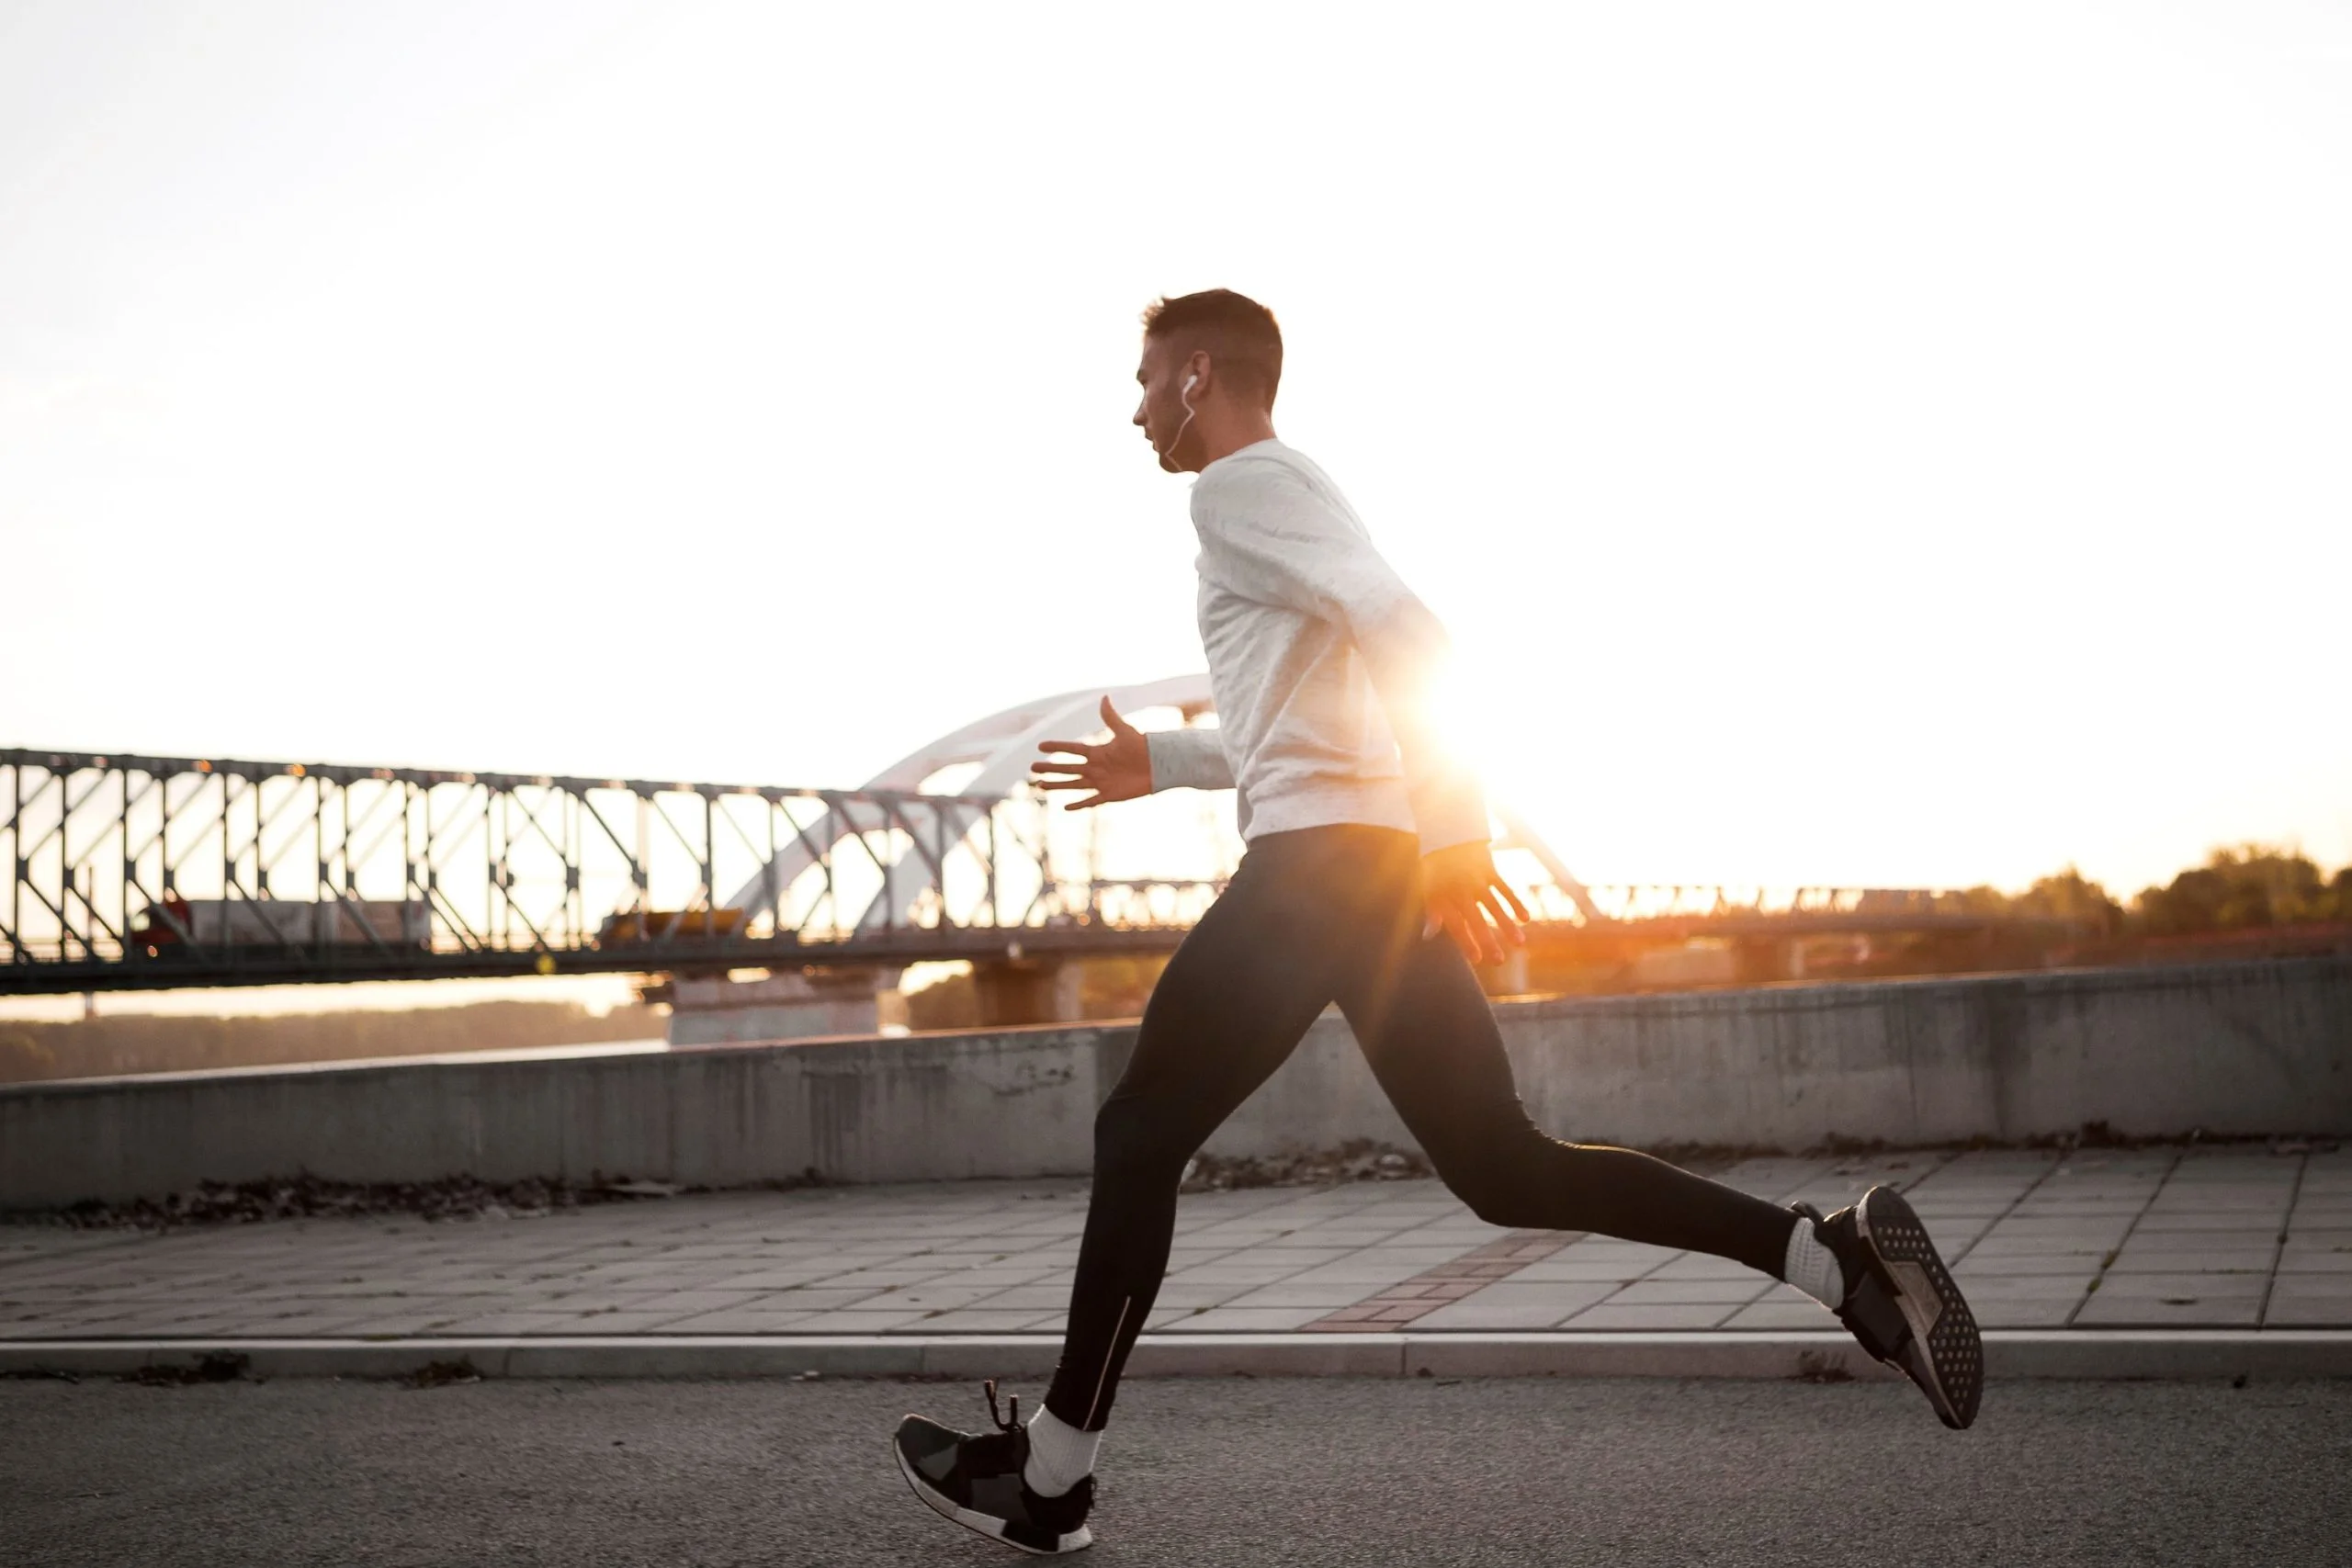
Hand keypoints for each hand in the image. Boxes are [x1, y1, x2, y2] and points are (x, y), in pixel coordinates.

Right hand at [1031, 697, 1152, 809]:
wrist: (1159, 765)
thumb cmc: (1143, 747)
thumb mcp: (1125, 731)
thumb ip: (1111, 717)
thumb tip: (1104, 697)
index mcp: (1097, 752)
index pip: (1072, 749)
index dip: (1057, 747)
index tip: (1040, 746)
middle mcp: (1095, 767)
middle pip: (1067, 768)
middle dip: (1050, 768)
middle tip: (1032, 768)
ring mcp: (1101, 782)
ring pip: (1074, 784)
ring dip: (1057, 785)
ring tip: (1040, 786)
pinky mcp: (1109, 795)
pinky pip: (1090, 801)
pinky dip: (1079, 804)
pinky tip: (1065, 806)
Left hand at [1420, 841, 1529, 966]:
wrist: (1446, 832)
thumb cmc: (1435, 865)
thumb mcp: (1427, 887)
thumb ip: (1431, 912)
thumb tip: (1427, 937)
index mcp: (1445, 896)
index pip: (1456, 924)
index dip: (1466, 942)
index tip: (1477, 959)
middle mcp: (1462, 890)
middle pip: (1477, 919)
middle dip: (1488, 940)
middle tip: (1499, 960)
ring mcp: (1478, 880)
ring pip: (1495, 906)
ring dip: (1507, 924)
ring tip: (1519, 943)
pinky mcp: (1490, 870)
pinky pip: (1505, 888)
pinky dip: (1516, 903)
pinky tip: (1526, 918)